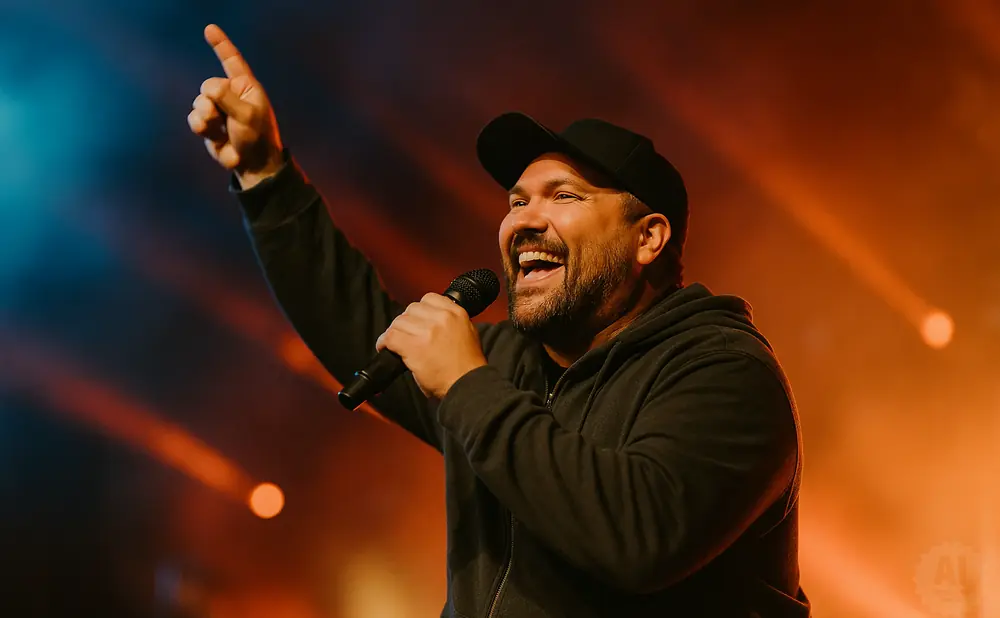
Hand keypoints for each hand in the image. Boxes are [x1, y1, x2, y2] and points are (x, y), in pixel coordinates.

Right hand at [188, 24, 283, 188]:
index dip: (221, 45)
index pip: (232, 61)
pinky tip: (213, 136)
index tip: (209, 28)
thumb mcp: (247, 116)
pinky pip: (194, 117)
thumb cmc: (257, 138)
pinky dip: (201, 127)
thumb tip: (208, 88)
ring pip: (199, 102)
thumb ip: (227, 98)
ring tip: (222, 130)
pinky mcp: (209, 123)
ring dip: (207, 117)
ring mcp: (219, 108)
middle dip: (212, 102)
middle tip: (226, 118)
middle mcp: (231, 94)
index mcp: (246, 87)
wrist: (252, 165)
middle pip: (208, 85)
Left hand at [375, 293, 487, 398]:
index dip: (419, 311)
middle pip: (411, 310)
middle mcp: (441, 318)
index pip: (429, 299)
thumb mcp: (468, 334)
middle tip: (406, 335)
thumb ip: (452, 322)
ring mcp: (426, 331)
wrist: (467, 385)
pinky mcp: (413, 346)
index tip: (416, 321)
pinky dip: (384, 343)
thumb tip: (434, 320)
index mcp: (456, 313)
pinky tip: (385, 348)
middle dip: (406, 322)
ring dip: (394, 333)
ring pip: (398, 322)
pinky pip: (390, 337)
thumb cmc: (467, 367)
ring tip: (394, 343)